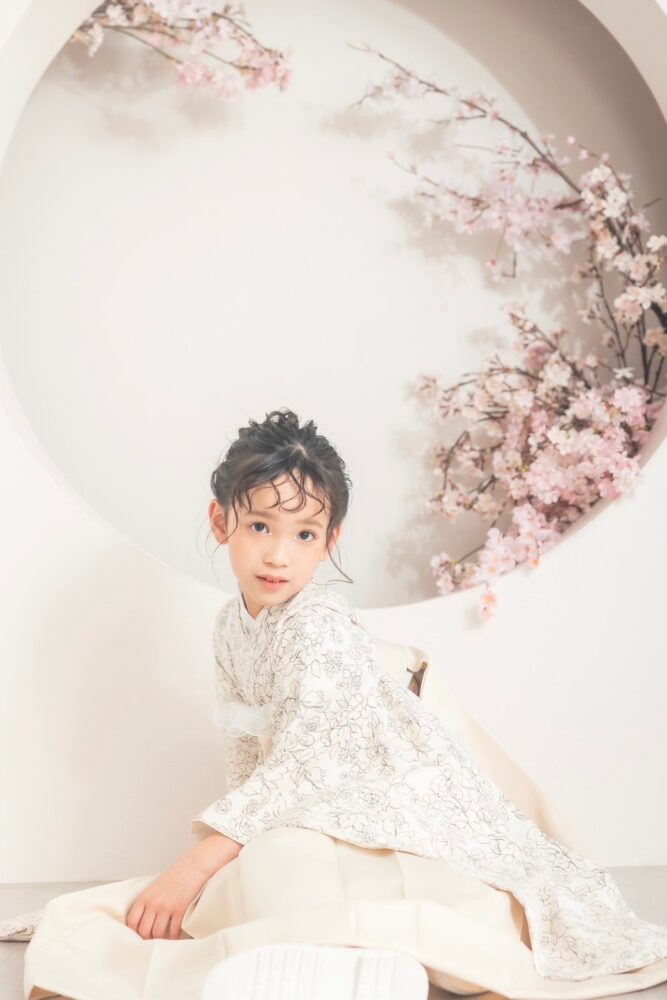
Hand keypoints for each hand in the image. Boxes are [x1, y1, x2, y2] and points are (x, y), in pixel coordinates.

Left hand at [125, 832, 241, 939]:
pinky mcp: (180, 911)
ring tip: (163, 941)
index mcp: (146, 896)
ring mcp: (167, 907)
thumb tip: (144, 920)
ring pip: (158, 933)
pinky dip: (174, 938)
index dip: (133, 932)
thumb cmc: (175, 875)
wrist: (193, 866)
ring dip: (160, 940)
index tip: (137, 936)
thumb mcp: (156, 886)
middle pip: (144, 931)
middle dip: (146, 939)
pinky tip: (175, 937)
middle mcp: (154, 903)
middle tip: (151, 942)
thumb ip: (148, 901)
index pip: (132, 920)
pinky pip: (174, 932)